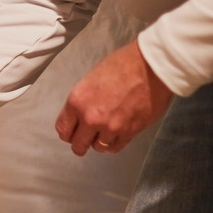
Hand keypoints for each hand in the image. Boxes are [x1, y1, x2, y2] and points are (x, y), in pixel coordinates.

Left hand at [55, 39, 173, 155]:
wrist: (150, 66)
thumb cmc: (122, 65)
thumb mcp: (89, 80)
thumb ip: (81, 102)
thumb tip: (78, 116)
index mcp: (77, 101)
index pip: (63, 129)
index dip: (67, 133)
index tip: (70, 133)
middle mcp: (91, 118)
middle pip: (78, 144)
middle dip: (79, 143)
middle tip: (82, 140)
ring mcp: (111, 127)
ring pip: (98, 147)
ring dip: (98, 142)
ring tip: (101, 135)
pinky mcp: (130, 132)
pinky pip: (116, 147)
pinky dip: (113, 144)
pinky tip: (113, 137)